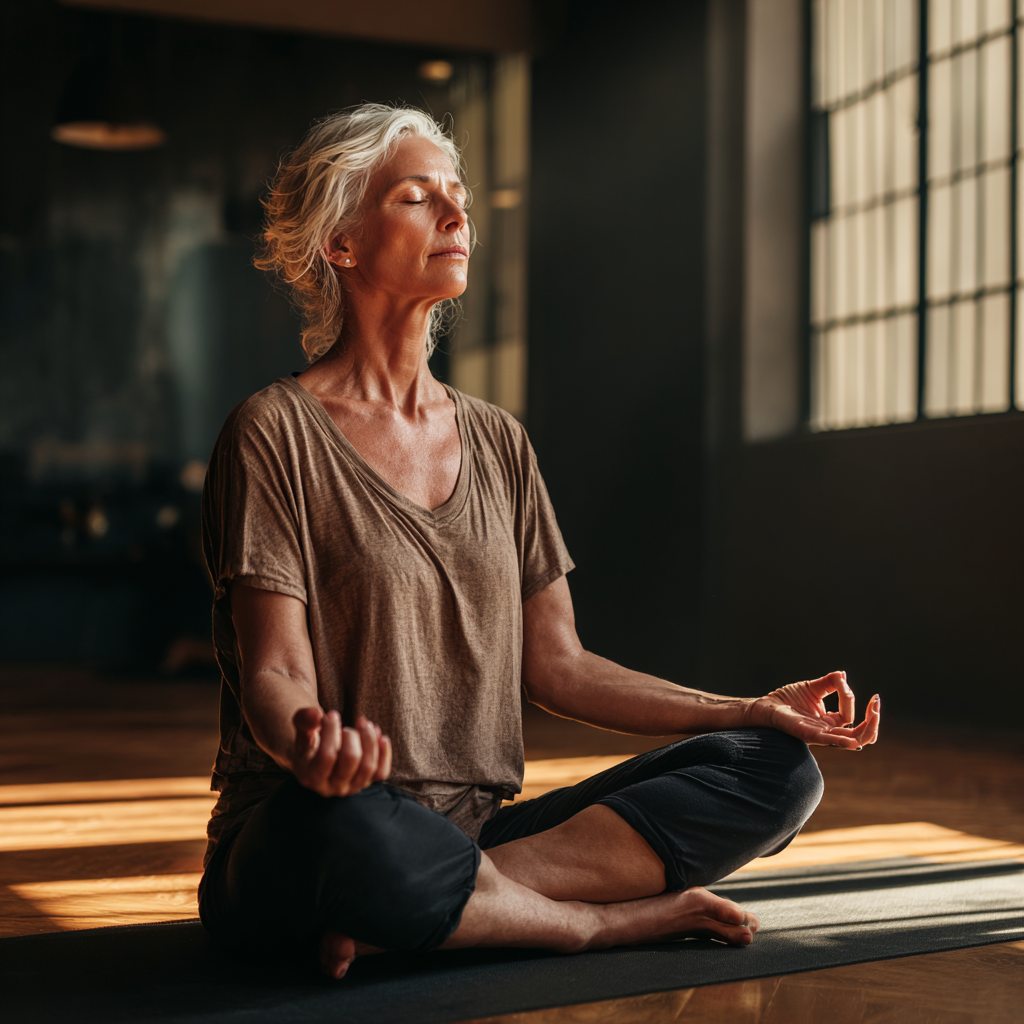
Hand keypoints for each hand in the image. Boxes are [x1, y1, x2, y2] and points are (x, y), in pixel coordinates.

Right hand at [288, 709, 391, 796]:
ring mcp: (351, 787)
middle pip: (351, 760)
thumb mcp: (301, 729)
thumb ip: (304, 719)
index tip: (332, 714)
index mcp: (310, 776)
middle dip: (352, 736)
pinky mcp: (366, 782)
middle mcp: (331, 787)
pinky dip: (384, 753)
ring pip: (368, 767)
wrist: (316, 757)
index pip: (327, 756)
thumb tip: (315, 713)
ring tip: (363, 723)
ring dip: (369, 740)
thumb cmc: (308, 740)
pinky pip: (382, 773)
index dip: (332, 731)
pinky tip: (379, 735)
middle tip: (346, 727)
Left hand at [744, 671, 879, 749]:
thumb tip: (844, 674)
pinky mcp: (807, 734)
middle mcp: (828, 731)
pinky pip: (828, 741)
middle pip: (861, 735)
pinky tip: (853, 740)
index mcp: (829, 723)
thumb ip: (830, 682)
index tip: (841, 681)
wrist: (765, 705)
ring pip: (852, 741)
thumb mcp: (813, 688)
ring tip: (875, 714)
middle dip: (874, 721)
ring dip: (867, 729)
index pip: (850, 716)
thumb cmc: (787, 699)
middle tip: (876, 703)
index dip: (850, 698)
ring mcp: (819, 735)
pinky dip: (842, 742)